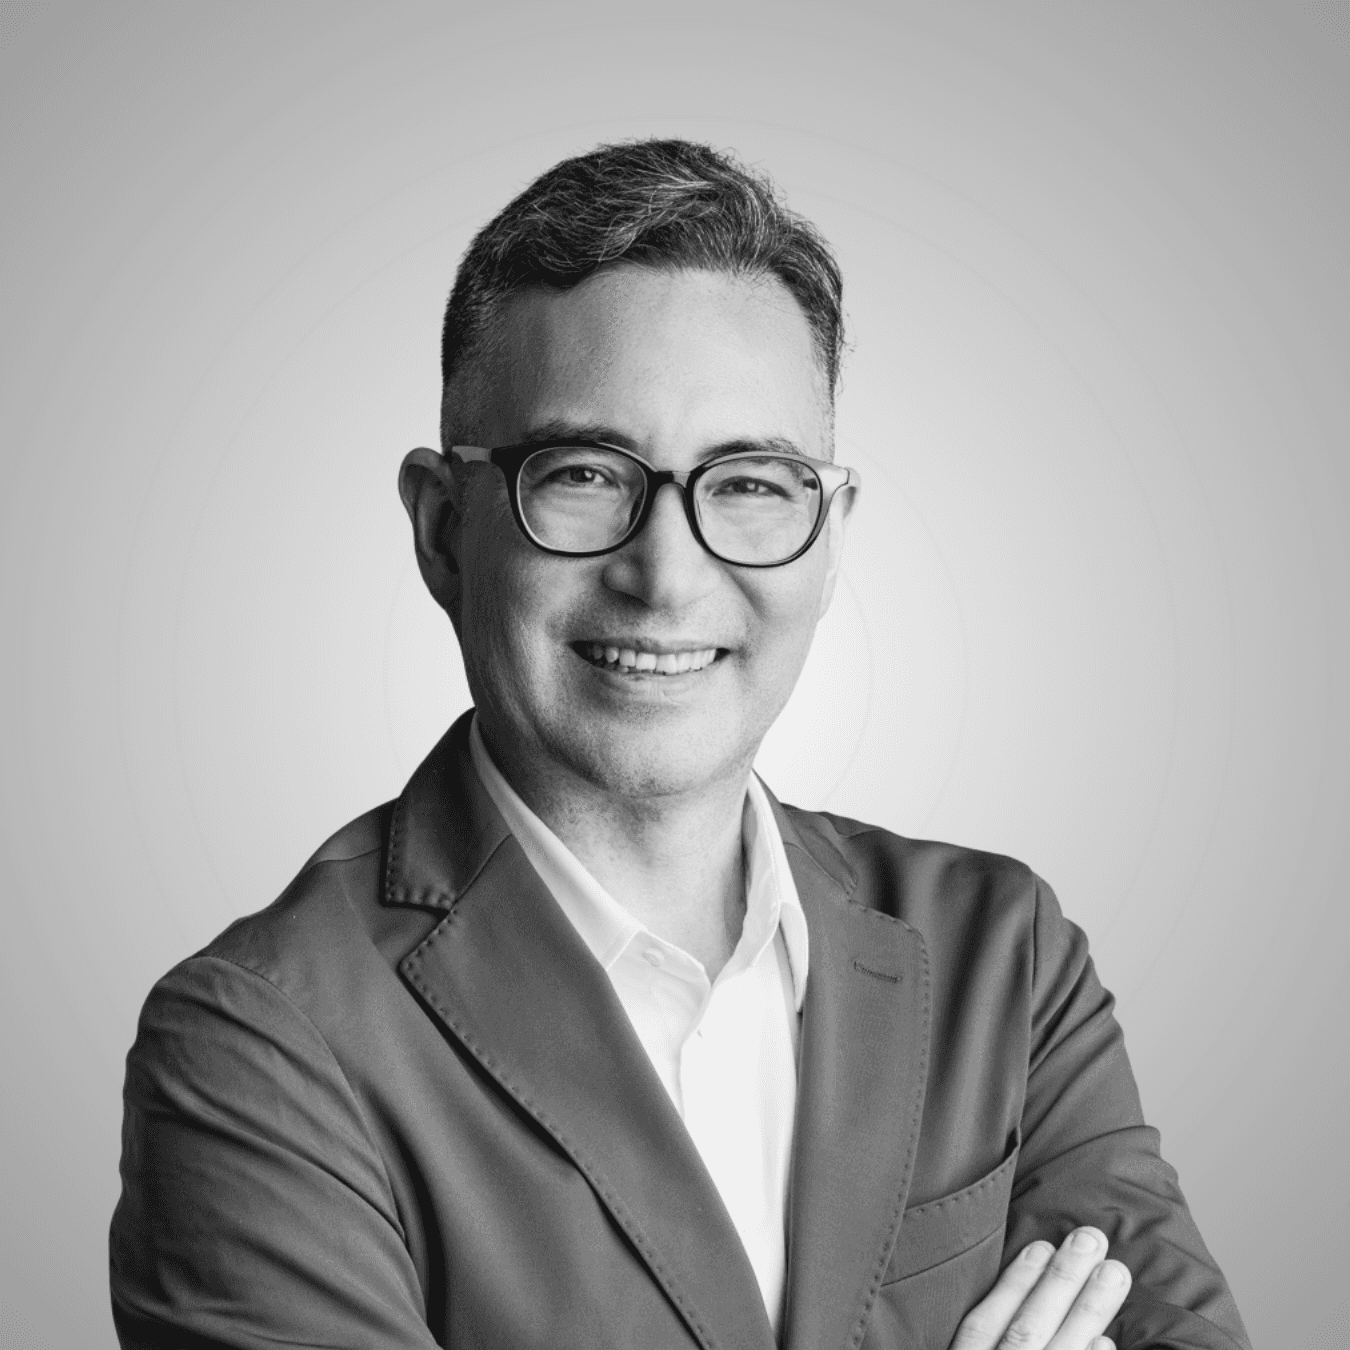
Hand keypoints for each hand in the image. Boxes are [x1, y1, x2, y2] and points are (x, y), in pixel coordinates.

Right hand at [950, 1226, 1131, 1349]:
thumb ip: (974, 1335)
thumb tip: (1014, 1277)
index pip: (983, 1322)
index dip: (1014, 1283)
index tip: (1042, 1246)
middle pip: (1026, 1329)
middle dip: (1060, 1282)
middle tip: (1091, 1239)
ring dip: (1086, 1312)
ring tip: (1114, 1273)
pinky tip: (1107, 1341)